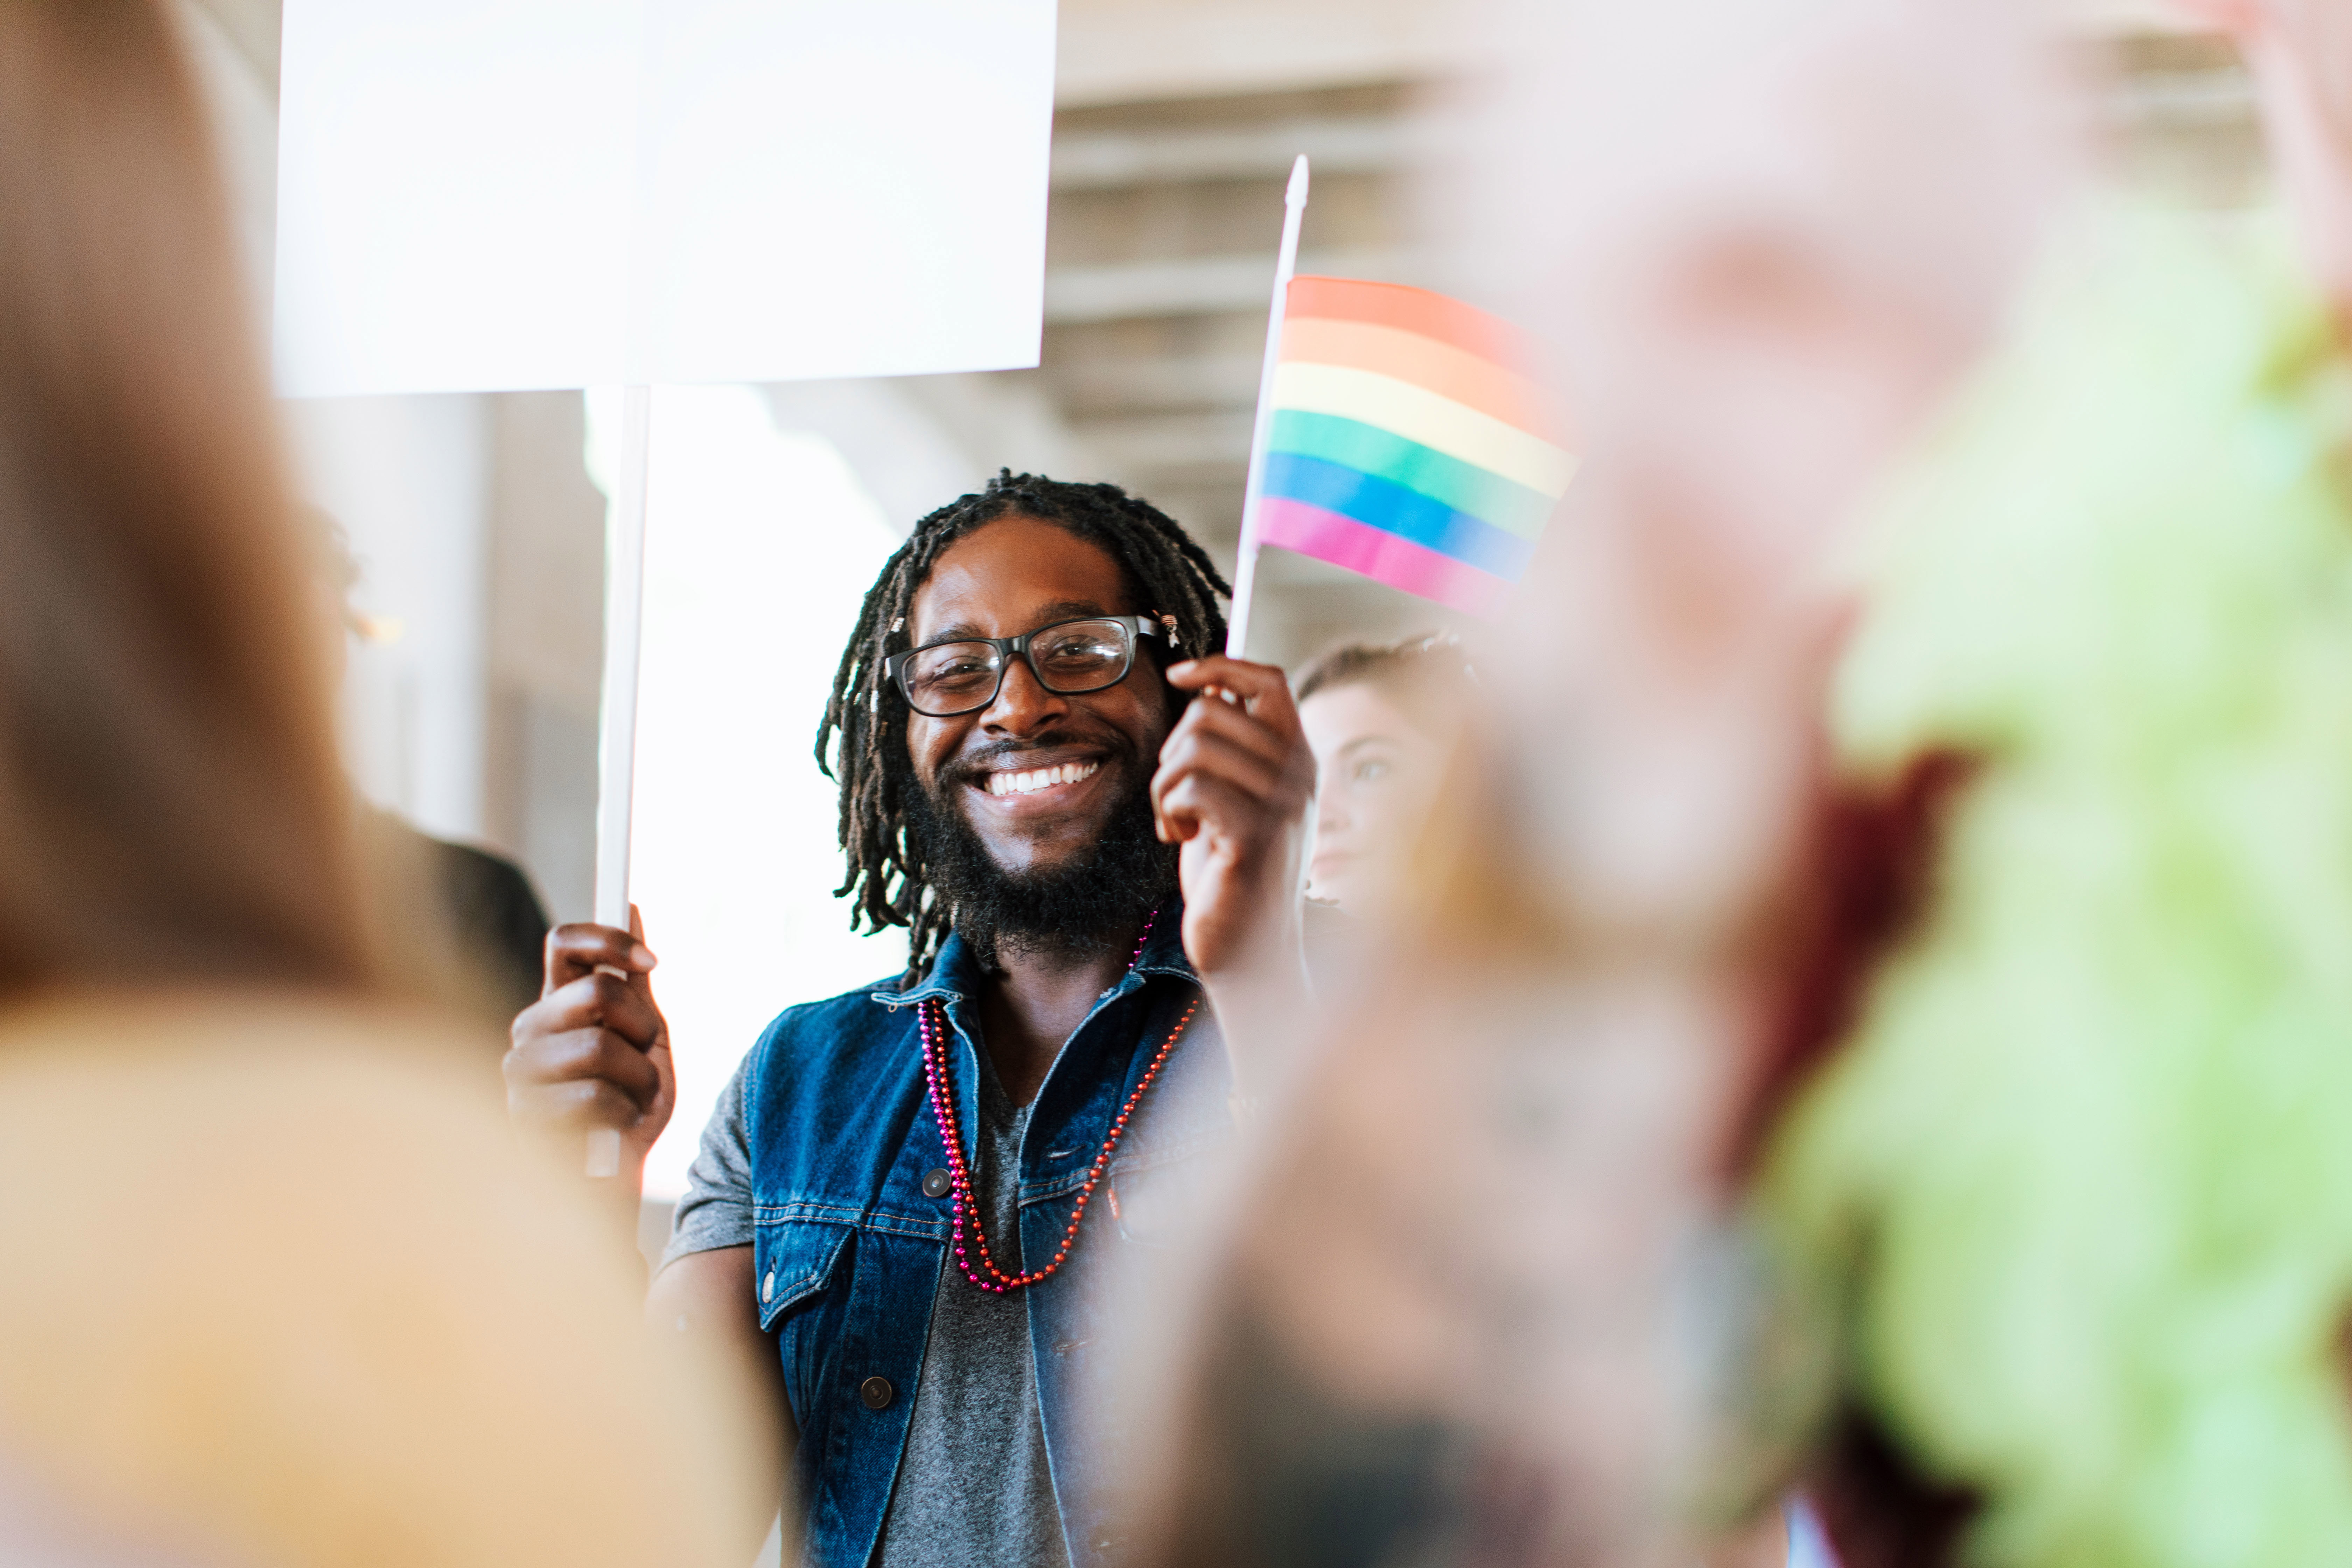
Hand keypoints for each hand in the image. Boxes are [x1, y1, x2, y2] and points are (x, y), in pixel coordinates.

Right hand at [504, 908, 673, 1184]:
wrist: (616, 1178)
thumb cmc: (628, 1106)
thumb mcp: (644, 1038)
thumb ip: (634, 981)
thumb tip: (630, 905)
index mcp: (556, 1002)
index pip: (565, 941)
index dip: (611, 938)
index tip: (653, 962)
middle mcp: (529, 1028)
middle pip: (597, 990)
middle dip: (642, 1026)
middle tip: (644, 1057)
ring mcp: (520, 1071)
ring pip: (599, 1046)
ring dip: (638, 1078)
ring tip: (632, 1100)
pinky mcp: (522, 1114)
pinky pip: (593, 1096)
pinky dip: (623, 1114)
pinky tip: (615, 1128)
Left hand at [1150, 656, 1316, 984]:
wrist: (1249, 948)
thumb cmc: (1232, 869)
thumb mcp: (1236, 796)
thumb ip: (1231, 747)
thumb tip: (1208, 687)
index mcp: (1298, 757)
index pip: (1267, 680)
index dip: (1219, 665)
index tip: (1177, 676)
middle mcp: (1298, 774)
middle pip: (1211, 711)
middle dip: (1173, 750)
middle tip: (1177, 796)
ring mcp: (1280, 804)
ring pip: (1194, 748)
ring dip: (1166, 785)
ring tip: (1180, 821)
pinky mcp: (1254, 836)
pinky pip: (1191, 788)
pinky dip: (1169, 810)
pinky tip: (1182, 838)